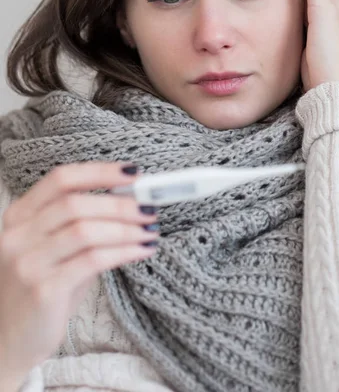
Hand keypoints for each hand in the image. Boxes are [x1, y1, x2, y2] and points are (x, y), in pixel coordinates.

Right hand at [0, 162, 158, 383]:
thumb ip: (82, 224)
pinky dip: (124, 251)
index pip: (61, 179)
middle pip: (76, 204)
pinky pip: (93, 260)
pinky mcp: (43, 290)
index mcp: (19, 216)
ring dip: (125, 228)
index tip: (133, 173)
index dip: (99, 172)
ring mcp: (27, 263)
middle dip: (120, 204)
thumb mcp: (54, 249)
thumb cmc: (41, 289)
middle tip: (149, 208)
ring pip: (86, 230)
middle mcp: (17, 235)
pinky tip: (142, 251)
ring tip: (150, 230)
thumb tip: (131, 203)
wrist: (9, 340)